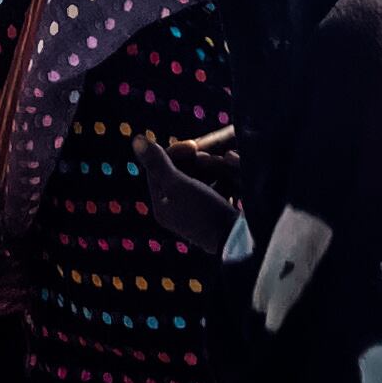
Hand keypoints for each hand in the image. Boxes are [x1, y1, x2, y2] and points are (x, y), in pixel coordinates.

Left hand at [133, 130, 239, 254]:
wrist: (244, 243)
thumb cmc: (206, 213)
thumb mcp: (177, 185)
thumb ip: (158, 164)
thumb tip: (136, 140)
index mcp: (163, 207)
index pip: (159, 170)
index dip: (174, 153)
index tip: (193, 146)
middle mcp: (178, 212)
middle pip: (182, 173)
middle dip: (198, 162)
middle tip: (209, 156)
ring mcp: (200, 214)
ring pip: (203, 178)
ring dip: (215, 167)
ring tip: (227, 164)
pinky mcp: (221, 214)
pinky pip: (220, 187)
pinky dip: (227, 177)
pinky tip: (235, 172)